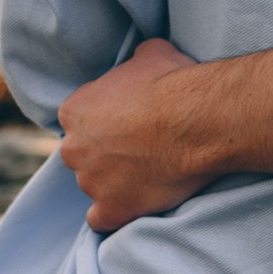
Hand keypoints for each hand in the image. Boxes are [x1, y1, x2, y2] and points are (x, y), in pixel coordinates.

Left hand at [58, 37, 203, 232]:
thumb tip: (139, 60)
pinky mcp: (112, 209)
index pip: (82, 118)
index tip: (131, 121)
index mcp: (75, 110)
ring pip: (95, 185)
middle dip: (107, 152)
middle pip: (84, 153)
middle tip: (142, 147)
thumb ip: (134, 62)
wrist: (198, 120)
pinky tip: (134, 205)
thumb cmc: (175, 83)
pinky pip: (101, 220)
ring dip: (116, 182)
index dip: (107, 120)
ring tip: (152, 172)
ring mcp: (90, 182)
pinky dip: (114, 214)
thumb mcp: (151, 53)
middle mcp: (74, 147)